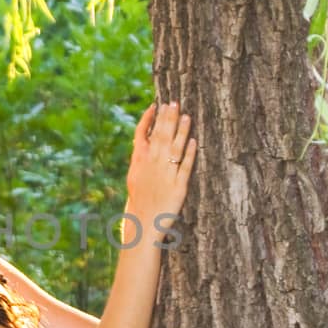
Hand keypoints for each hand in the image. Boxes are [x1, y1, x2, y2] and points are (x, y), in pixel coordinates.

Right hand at [125, 100, 196, 237]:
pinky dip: (190, 153)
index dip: (148, 118)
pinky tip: (194, 141)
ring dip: (180, 131)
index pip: (141, 134)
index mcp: (138, 161)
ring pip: (174, 148)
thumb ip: (139, 158)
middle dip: (167, 118)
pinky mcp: (179, 186)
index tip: (155, 105)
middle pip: (160, 136)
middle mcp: (151, 165)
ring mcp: (165, 175)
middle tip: (174, 103)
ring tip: (186, 116)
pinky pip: (185, 166)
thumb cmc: (138, 201)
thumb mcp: (133, 177)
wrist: (143, 224)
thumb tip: (141, 140)